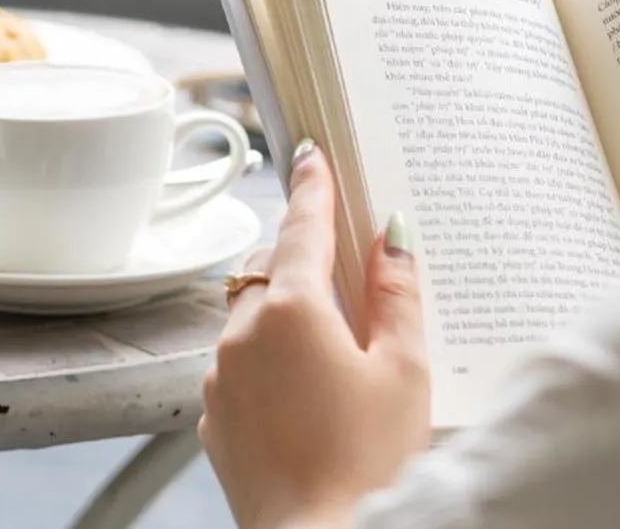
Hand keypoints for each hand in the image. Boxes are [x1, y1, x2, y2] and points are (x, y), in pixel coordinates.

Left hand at [200, 141, 431, 528]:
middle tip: (344, 263)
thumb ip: (396, 294)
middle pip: (270, 267)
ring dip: (284, 312)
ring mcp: (221, 378)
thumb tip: (390, 237)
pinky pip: (240, 364)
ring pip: (250, 317)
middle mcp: (242, 335)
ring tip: (336, 344)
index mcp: (291, 309)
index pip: (301, 225)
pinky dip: (269, 359)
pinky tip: (309, 391)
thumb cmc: (369, 464)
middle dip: (302, 256)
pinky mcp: (215, 419)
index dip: (312, 186)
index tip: (310, 155)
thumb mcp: (404, 370)